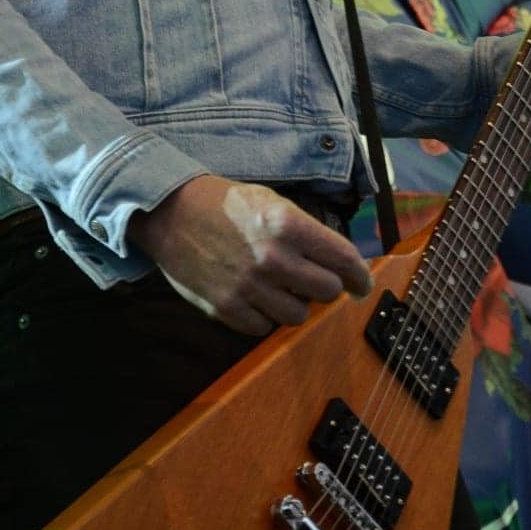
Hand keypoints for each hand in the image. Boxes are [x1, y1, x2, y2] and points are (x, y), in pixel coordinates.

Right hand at [129, 175, 372, 337]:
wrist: (169, 212)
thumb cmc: (224, 204)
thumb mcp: (270, 201)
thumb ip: (305, 232)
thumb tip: (340, 263)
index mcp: (288, 225)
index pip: (344, 261)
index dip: (359, 277)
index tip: (361, 285)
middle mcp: (273, 258)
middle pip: (327, 292)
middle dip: (325, 287)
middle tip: (312, 281)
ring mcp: (249, 287)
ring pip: (298, 316)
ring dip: (294, 304)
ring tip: (277, 286)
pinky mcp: (227, 309)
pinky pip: (264, 328)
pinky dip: (264, 317)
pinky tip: (253, 296)